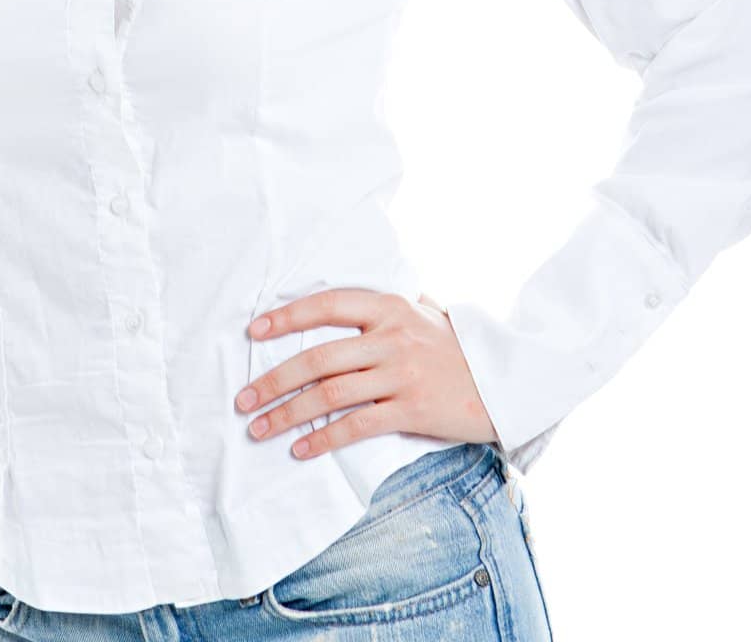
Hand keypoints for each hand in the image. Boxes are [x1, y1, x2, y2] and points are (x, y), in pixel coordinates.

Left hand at [233, 287, 499, 460]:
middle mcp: (392, 337)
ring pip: (331, 394)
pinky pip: (358, 426)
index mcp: (390, 307)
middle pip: (318, 358)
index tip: (252, 331)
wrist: (508, 378)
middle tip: (243, 399)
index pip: (327, 305)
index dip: (287, 317)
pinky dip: (325, 438)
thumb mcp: (423, 312)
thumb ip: (385, 309)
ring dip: (288, 413)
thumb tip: (342, 302)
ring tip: (259, 427)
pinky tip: (301, 448)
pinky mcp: (412, 411)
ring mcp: (402, 375)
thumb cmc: (457, 346)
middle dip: (273, 379)